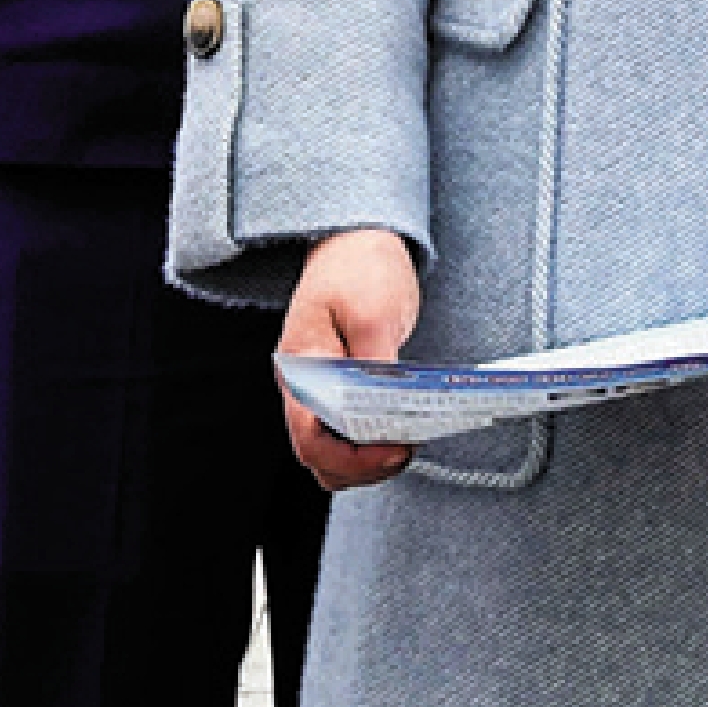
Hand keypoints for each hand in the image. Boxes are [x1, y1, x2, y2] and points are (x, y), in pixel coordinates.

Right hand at [278, 228, 421, 491]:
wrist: (353, 239)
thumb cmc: (358, 267)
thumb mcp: (373, 310)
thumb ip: (376, 363)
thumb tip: (388, 410)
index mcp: (301, 368)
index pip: (309, 437)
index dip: (352, 458)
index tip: (395, 450)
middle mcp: (302, 388)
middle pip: (319, 456)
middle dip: (362, 466)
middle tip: (406, 450)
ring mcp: (318, 391)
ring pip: (332, 453)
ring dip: (366, 461)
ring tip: (406, 444)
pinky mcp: (337, 391)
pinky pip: (347, 434)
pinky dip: (372, 444)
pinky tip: (403, 431)